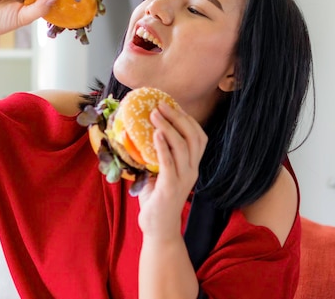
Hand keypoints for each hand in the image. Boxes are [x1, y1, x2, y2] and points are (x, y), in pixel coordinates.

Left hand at [137, 102, 207, 239]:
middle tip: (161, 104)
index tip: (172, 105)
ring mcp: (183, 178)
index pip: (198, 136)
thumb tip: (136, 134)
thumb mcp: (158, 172)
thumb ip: (155, 156)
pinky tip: (156, 134)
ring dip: (169, 127)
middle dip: (178, 117)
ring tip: (155, 114)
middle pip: (194, 136)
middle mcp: (192, 170)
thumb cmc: (157, 200)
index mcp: (191, 165)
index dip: (187, 119)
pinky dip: (163, 146)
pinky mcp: (171, 187)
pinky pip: (170, 163)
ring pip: (183, 146)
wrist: (158, 229)